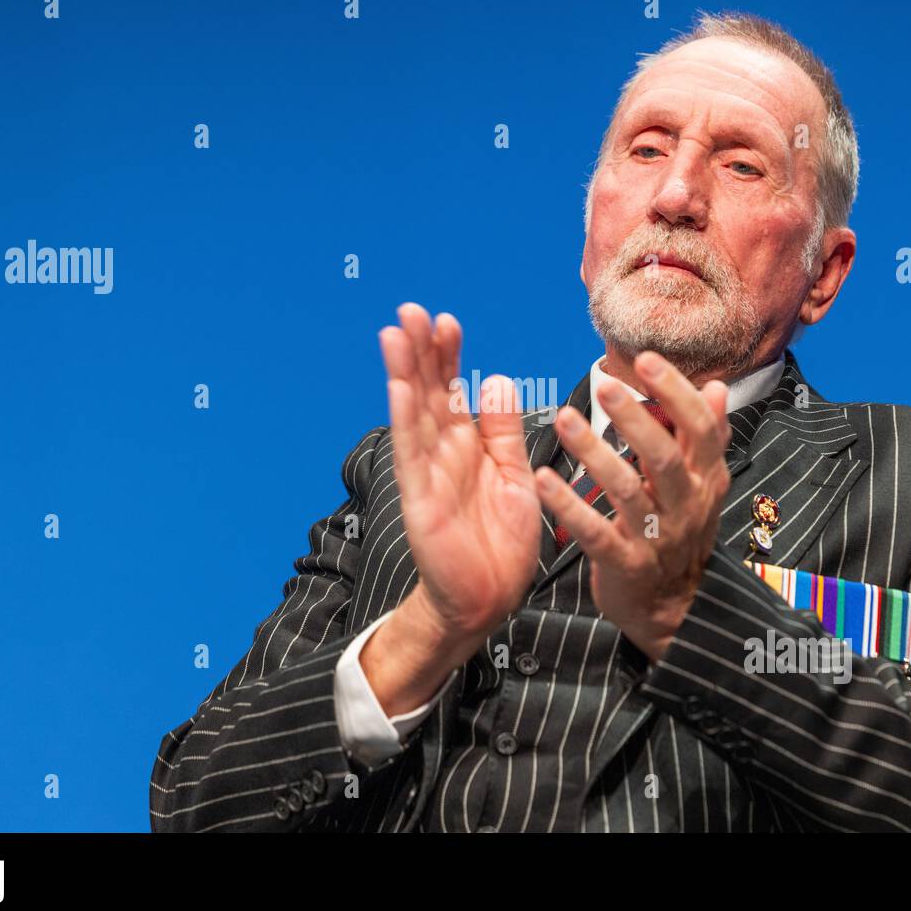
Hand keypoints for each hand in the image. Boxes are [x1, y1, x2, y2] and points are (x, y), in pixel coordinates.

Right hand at [379, 302, 540, 643]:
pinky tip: (399, 388)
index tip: (447, 321)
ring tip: (395, 333)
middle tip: (411, 310)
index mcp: (467, 447)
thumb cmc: (501, 542)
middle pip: (428, 392)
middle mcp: (443, 454)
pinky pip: (412, 455)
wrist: (491, 600)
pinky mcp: (421, 500)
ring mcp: (428, 474)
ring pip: (414, 414)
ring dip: (404, 373)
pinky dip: (405, 420)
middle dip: (420, 351)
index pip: (453, 390)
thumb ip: (503, 431)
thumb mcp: (515, 475)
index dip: (448, 356)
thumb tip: (494, 379)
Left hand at [533, 350, 731, 661]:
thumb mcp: (702, 485)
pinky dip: (570, 506)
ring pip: (628, 491)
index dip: (675, 393)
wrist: (675, 608)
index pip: (701, 428)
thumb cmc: (679, 534)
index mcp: (704, 479)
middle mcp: (686, 505)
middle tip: (605, 386)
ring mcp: (656, 537)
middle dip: (636, 419)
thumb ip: (705, 437)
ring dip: (594, 454)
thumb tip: (716, 387)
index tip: (646, 360)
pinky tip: (544, 479)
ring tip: (564, 421)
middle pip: (664, 457)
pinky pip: (596, 533)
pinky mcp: (626, 564)